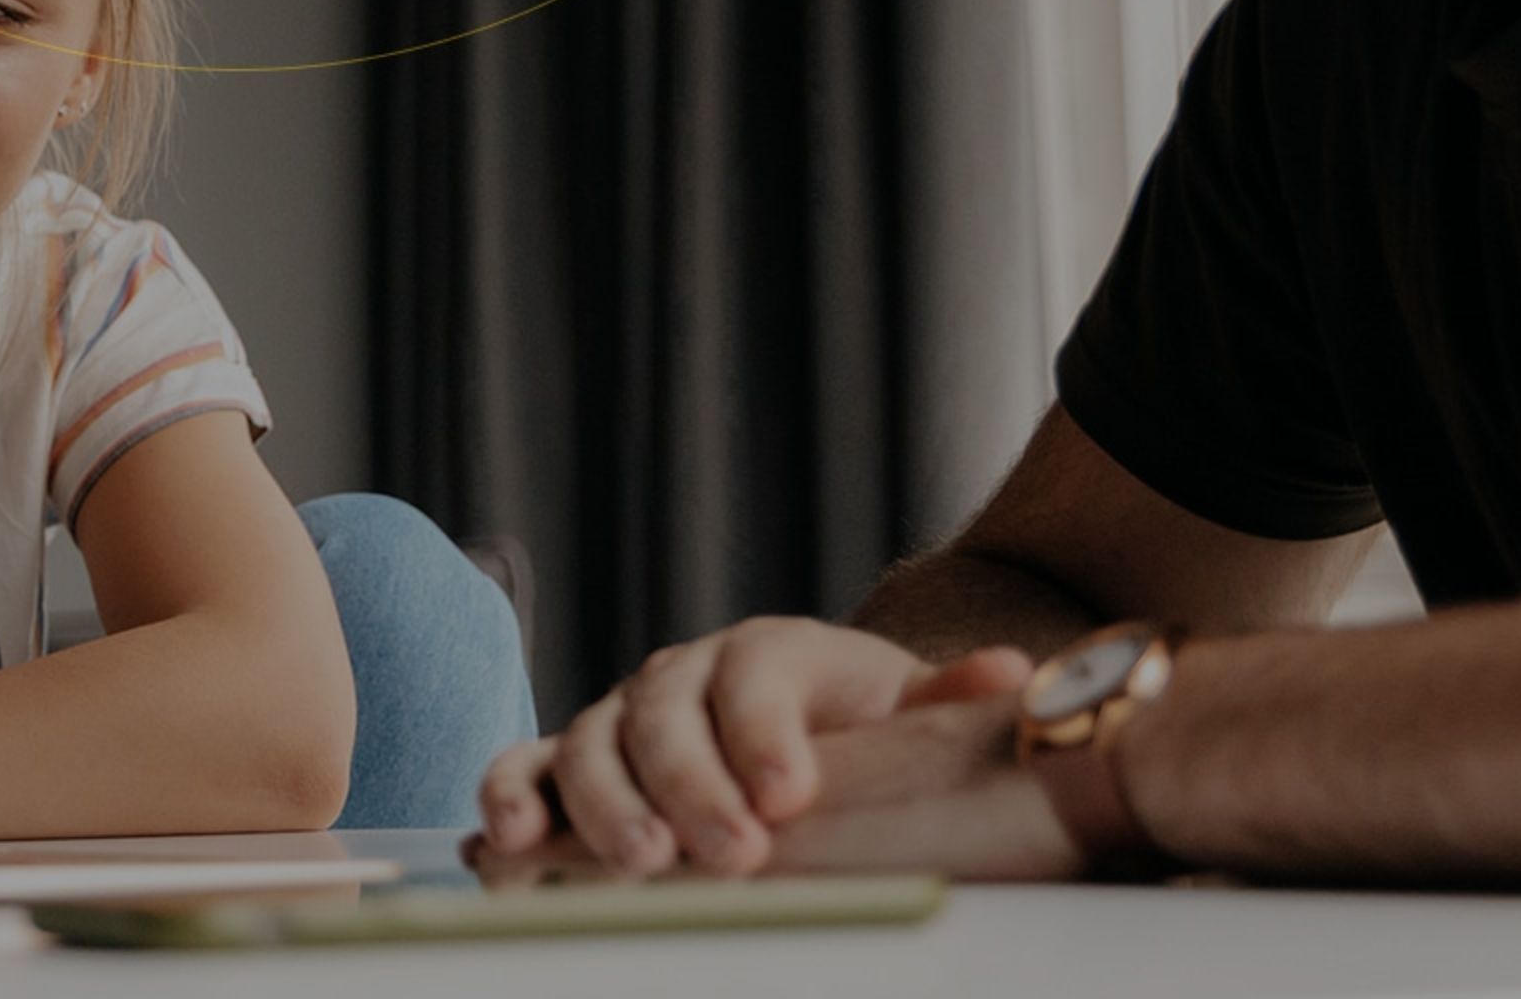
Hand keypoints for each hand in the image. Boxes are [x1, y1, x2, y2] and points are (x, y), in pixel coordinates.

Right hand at [473, 619, 1034, 873]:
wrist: (793, 728)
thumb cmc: (848, 729)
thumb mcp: (899, 711)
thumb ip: (940, 699)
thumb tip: (1009, 675)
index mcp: (769, 653)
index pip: (756, 677)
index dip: (764, 734)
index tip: (789, 796)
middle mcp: (682, 675)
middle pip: (667, 715)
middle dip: (692, 786)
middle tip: (727, 853)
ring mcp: (620, 718)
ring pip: (590, 742)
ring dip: (606, 805)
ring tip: (641, 867)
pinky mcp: (569, 764)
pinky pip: (525, 768)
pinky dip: (511, 797)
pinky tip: (512, 845)